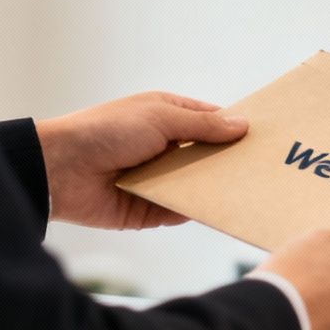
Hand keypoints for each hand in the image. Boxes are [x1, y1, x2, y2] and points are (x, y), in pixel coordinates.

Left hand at [35, 92, 247, 229]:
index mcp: (167, 117)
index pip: (211, 122)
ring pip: (198, 185)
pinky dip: (195, 210)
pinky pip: (180, 211)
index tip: (268, 138)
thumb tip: (242, 125)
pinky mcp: (149, 210)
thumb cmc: (106, 130)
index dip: (236, 129)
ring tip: (254, 192)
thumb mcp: (160, 117)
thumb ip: (202, 126)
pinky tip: (221, 211)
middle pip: (208, 157)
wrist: (59, 170)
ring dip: (217, 188)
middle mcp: (165, 148)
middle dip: (232, 162)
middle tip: (269, 169)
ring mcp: (158, 180)